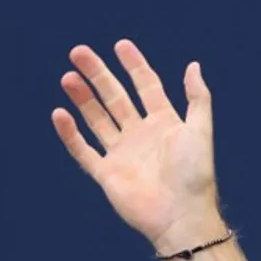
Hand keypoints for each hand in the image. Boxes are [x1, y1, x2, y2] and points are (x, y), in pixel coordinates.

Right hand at [52, 40, 224, 254]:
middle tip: (79, 52)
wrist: (182, 215)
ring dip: (83, 99)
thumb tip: (193, 66)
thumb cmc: (195, 175)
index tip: (121, 45)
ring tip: (69, 77)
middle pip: (116, 98)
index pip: (147, 87)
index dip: (135, 66)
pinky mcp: (107, 173)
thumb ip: (197, 98)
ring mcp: (123, 154)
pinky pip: (83, 151)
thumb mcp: (200, 131)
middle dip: (99, 76)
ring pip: (98, 120)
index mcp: (165, 124)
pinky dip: (70, 134)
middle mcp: (142, 136)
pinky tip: (60, 114)